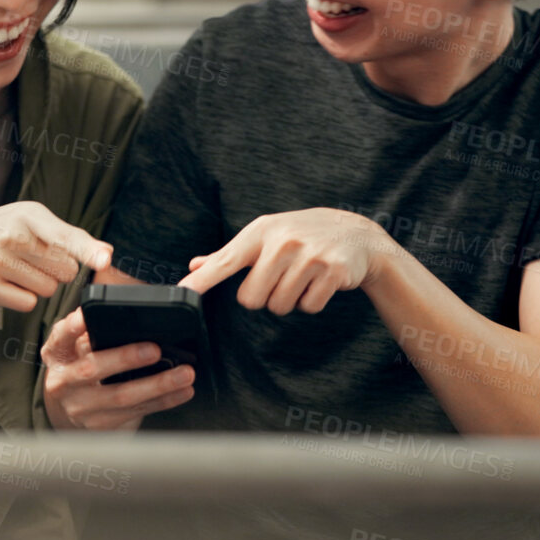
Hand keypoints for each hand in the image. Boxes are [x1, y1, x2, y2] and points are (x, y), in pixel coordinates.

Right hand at [0, 201, 111, 312]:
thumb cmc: (4, 229)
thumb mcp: (33, 220)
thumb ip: (71, 237)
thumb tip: (107, 254)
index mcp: (27, 214)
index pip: (65, 236)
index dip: (88, 250)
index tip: (105, 260)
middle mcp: (10, 236)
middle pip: (64, 270)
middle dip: (56, 269)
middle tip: (32, 256)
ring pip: (48, 289)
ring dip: (40, 283)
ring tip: (17, 267)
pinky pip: (27, 303)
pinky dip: (23, 296)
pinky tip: (6, 281)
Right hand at [41, 308, 195, 430]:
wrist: (72, 407)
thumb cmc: (81, 366)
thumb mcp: (78, 345)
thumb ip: (92, 327)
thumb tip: (123, 308)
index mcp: (58, 354)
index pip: (61, 337)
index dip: (72, 328)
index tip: (84, 318)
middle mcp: (63, 382)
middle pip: (91, 369)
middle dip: (124, 358)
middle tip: (154, 350)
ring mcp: (80, 407)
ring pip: (121, 396)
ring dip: (158, 385)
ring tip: (184, 373)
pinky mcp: (100, 425)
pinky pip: (136, 412)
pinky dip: (164, 401)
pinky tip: (182, 391)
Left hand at [177, 209, 399, 314]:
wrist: (356, 233)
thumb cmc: (301, 235)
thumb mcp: (265, 235)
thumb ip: (229, 255)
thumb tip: (194, 266)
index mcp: (260, 232)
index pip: (225, 260)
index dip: (203, 280)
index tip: (183, 292)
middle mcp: (283, 242)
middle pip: (252, 299)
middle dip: (265, 297)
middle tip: (281, 278)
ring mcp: (309, 256)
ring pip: (280, 305)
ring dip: (289, 300)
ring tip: (302, 277)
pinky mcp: (332, 272)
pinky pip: (308, 307)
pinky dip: (312, 301)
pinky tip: (320, 282)